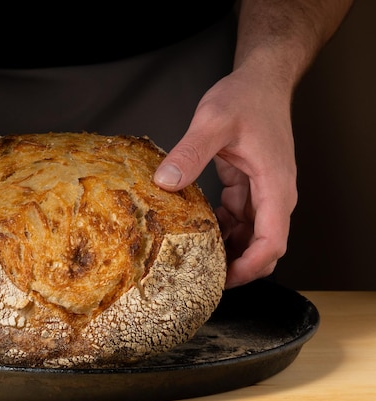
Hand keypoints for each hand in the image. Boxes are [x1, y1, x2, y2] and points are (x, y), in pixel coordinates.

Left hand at [153, 66, 296, 288]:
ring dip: (227, 249)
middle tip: (201, 278)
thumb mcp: (213, 121)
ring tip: (194, 260)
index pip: (272, 241)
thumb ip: (191, 153)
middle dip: (237, 266)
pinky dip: (221, 229)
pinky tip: (197, 231)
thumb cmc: (247, 97)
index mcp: (274, 185)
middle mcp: (274, 194)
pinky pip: (238, 218)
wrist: (261, 80)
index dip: (251, 266)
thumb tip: (166, 184)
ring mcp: (262, 192)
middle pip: (263, 246)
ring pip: (249, 235)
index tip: (225, 280)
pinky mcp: (249, 186)